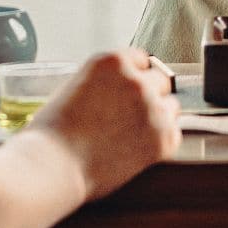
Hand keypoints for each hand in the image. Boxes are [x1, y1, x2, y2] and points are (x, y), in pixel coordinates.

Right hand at [36, 49, 180, 201]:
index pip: (140, 60)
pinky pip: (174, 133)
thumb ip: (103, 82)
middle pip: (159, 80)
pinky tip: (137, 149)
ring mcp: (152, 108)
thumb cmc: (53, 134)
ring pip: (171, 106)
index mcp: (112, 61)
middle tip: (130, 117)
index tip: (129, 92)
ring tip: (132, 136)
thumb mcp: (75, 88)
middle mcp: (136, 79)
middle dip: (149, 95)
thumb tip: (119, 91)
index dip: (134, 77)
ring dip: (158, 117)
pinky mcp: (163, 137)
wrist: (52, 167)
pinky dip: (161, 142)